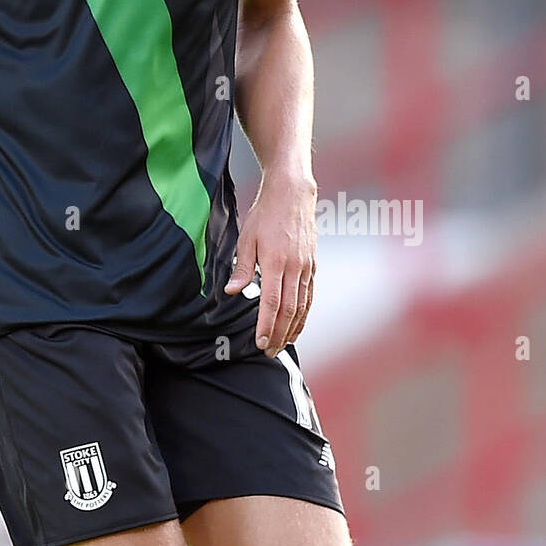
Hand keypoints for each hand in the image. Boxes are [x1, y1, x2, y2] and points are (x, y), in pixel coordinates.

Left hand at [224, 174, 316, 356]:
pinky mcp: (312, 265)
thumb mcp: (246, 238)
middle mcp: (295, 267)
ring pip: (302, 306)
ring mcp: (307, 267)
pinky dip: (304, 315)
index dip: (266, 325)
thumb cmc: (265, 214)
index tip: (260, 342)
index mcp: (276, 261)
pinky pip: (309, 296)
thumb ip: (242, 268)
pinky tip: (297, 326)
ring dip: (292, 329)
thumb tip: (232, 292)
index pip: (271, 302)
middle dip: (278, 334)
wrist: (291, 194)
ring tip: (281, 345)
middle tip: (269, 352)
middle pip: (289, 310)